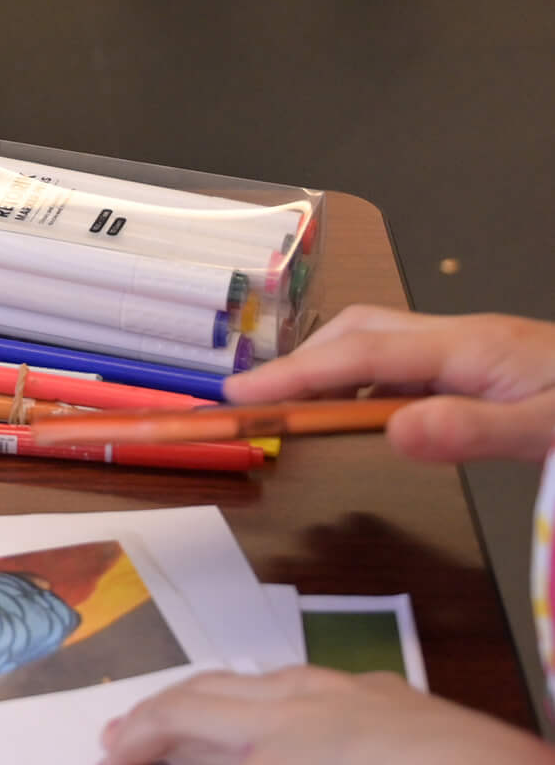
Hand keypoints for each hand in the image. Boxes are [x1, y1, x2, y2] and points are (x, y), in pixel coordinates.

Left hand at [92, 667, 554, 764]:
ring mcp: (278, 742)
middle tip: (125, 728)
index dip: (232, 698)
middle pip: (212, 692)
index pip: (277, 686)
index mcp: (361, 695)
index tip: (209, 707)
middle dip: (164, 707)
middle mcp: (309, 703)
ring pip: (180, 724)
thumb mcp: (456, 762)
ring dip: (137, 745)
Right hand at [226, 305, 554, 463]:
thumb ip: (472, 430)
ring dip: (328, 365)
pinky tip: (364, 411)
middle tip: (252, 403)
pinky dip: (363, 380)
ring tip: (291, 406)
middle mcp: (463, 337)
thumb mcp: (548, 430)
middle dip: (299, 362)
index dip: (295, 376)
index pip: (360, 356)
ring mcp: (475, 348)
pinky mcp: (486, 365)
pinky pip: (404, 362)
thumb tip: (393, 432)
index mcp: (471, 347)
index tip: (241, 399)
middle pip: (360, 332)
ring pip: (379, 342)